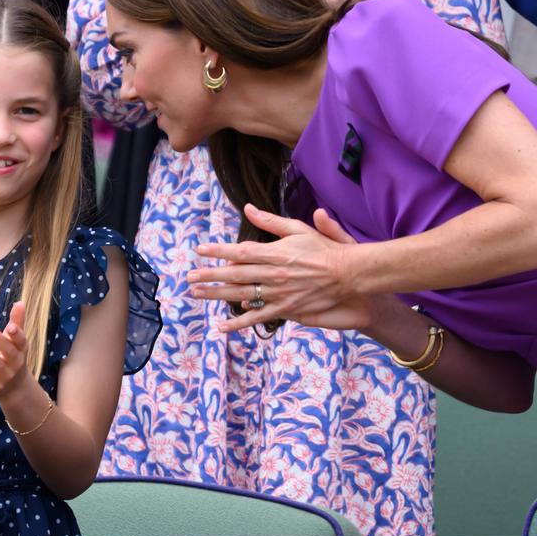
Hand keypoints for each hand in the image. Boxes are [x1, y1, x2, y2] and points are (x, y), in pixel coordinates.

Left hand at [0, 302, 32, 399]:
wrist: (16, 388)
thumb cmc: (14, 356)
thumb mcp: (16, 341)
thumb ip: (17, 322)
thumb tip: (20, 302)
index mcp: (22, 350)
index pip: (22, 341)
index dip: (17, 334)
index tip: (10, 326)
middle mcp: (17, 363)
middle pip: (9, 352)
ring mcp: (7, 376)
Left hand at [189, 204, 360, 332]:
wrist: (347, 275)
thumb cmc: (323, 250)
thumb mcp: (298, 229)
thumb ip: (271, 221)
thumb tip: (248, 209)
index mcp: (274, 252)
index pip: (240, 251)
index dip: (218, 250)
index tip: (200, 250)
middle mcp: (273, 273)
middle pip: (235, 274)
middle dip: (210, 275)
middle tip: (189, 276)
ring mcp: (278, 293)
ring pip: (241, 295)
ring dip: (217, 295)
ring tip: (197, 293)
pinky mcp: (285, 309)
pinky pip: (258, 317)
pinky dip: (239, 322)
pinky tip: (222, 326)